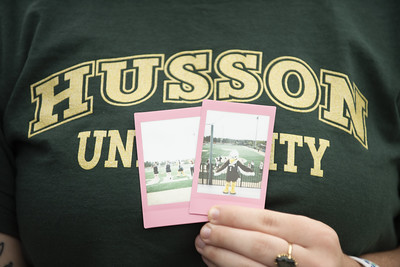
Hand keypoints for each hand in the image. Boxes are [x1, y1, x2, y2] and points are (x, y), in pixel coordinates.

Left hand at [195, 205, 360, 266]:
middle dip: (227, 237)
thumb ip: (275, 224)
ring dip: (222, 256)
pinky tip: (215, 262)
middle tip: (204, 231)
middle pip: (259, 245)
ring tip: (204, 246)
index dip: (237, 217)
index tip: (214, 213)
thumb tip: (230, 216)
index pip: (269, 221)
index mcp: (316, 235)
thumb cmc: (315, 250)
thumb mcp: (306, 232)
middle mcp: (313, 260)